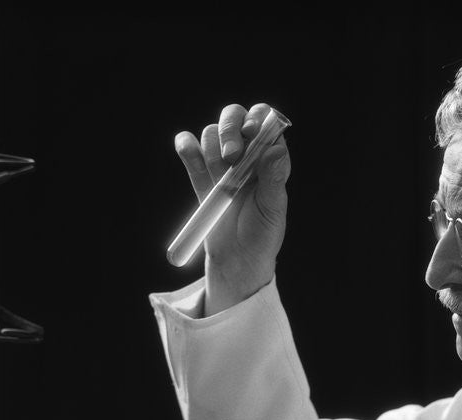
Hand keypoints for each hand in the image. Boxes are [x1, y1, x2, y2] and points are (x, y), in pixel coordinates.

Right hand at [174, 102, 290, 313]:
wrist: (237, 259)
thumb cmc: (262, 235)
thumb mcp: (273, 209)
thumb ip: (274, 178)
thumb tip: (275, 149)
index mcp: (269, 158)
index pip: (264, 120)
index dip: (256, 119)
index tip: (250, 134)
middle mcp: (246, 154)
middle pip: (234, 117)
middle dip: (230, 129)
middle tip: (231, 156)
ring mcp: (221, 163)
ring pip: (211, 132)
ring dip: (212, 148)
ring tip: (220, 179)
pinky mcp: (201, 174)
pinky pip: (188, 148)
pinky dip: (186, 146)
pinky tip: (188, 152)